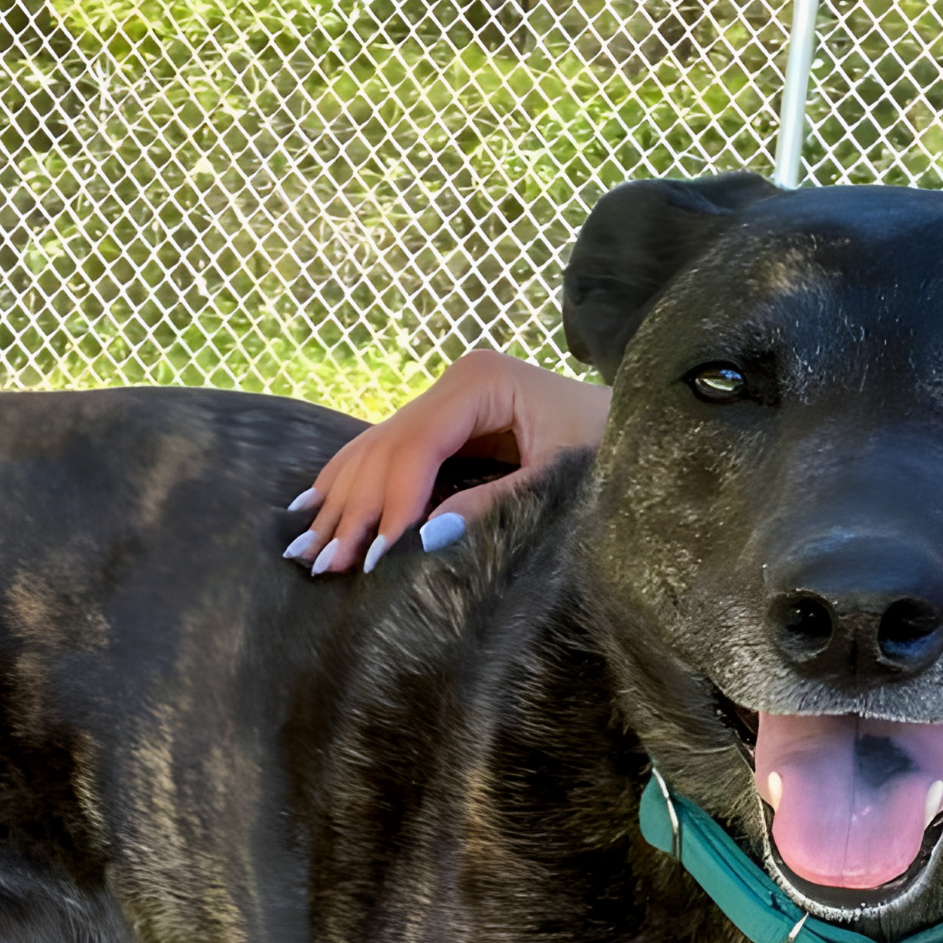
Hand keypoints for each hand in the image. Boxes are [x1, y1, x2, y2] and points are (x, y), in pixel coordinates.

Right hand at [284, 350, 611, 574]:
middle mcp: (458, 379)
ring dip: (343, 499)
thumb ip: (496, 504)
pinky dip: (355, 482)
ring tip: (302, 548)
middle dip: (355, 507)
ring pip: (379, 449)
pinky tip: (314, 507)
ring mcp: (450, 395)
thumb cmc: (613, 444)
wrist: (640, 421)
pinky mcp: (450, 418)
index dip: (393, 502)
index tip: (374, 556)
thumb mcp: (560, 478)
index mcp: (484, 380)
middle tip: (321, 563)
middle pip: (389, 446)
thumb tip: (425, 539)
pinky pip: (391, 451)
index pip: (420, 444)